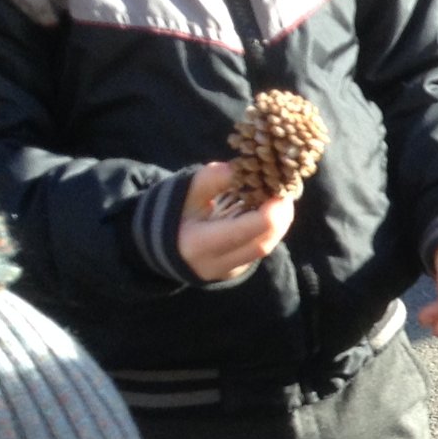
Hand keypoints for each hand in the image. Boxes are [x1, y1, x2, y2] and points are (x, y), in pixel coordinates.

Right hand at [177, 163, 296, 281]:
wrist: (153, 245)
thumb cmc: (169, 212)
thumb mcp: (184, 191)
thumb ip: (212, 179)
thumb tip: (243, 167)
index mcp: (199, 244)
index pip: (247, 231)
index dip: (271, 210)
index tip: (279, 188)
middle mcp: (216, 264)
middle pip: (263, 243)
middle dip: (280, 216)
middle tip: (284, 190)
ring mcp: (227, 271)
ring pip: (264, 248)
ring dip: (277, 222)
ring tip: (276, 197)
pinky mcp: (234, 270)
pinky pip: (257, 249)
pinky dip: (267, 229)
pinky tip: (265, 211)